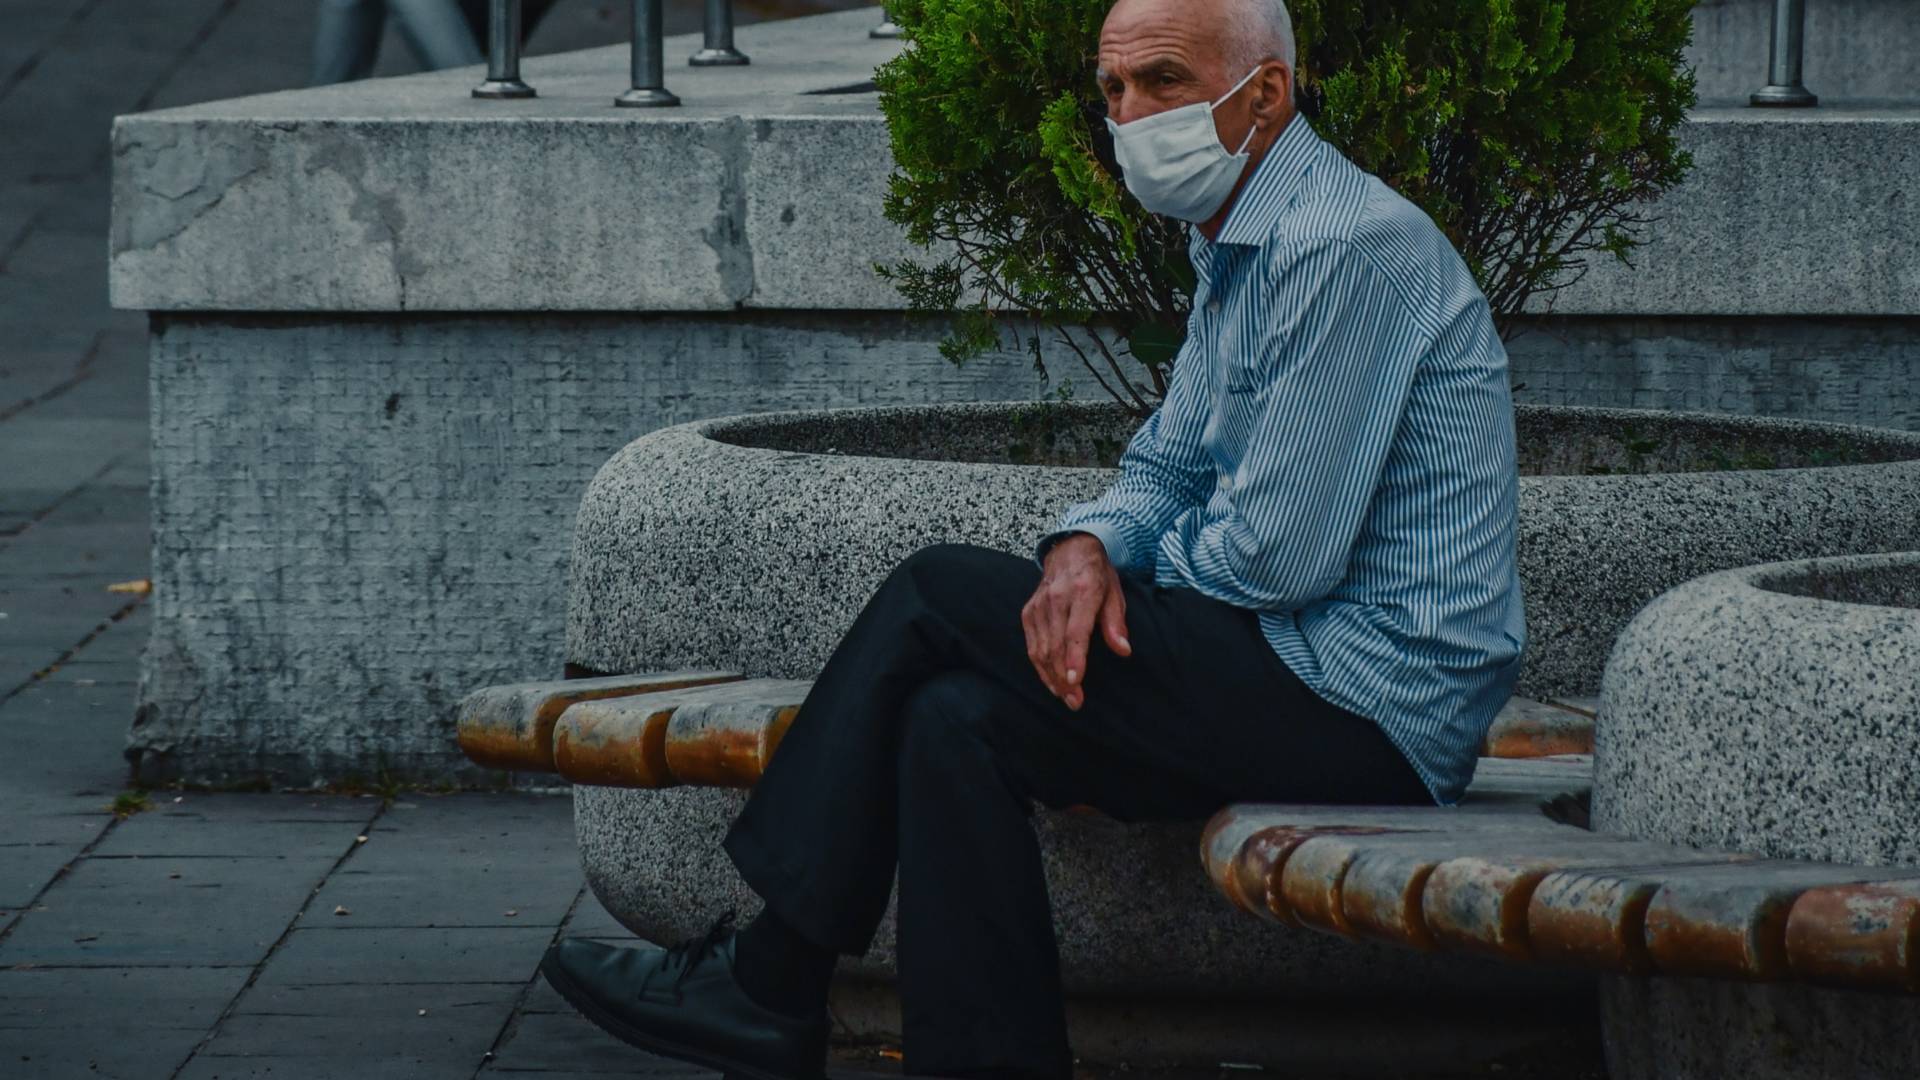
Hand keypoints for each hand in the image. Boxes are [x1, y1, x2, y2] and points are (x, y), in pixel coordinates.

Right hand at [1023, 533, 1132, 709]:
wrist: (1069, 550)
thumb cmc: (1097, 576)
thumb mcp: (1115, 593)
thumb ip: (1116, 623)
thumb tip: (1124, 650)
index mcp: (1083, 591)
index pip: (1076, 630)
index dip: (1075, 658)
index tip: (1076, 681)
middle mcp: (1057, 598)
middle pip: (1056, 645)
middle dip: (1064, 678)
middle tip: (1076, 702)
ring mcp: (1039, 605)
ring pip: (1041, 649)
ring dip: (1052, 677)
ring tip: (1066, 697)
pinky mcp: (1028, 612)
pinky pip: (1031, 645)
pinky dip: (1040, 667)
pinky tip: (1052, 682)